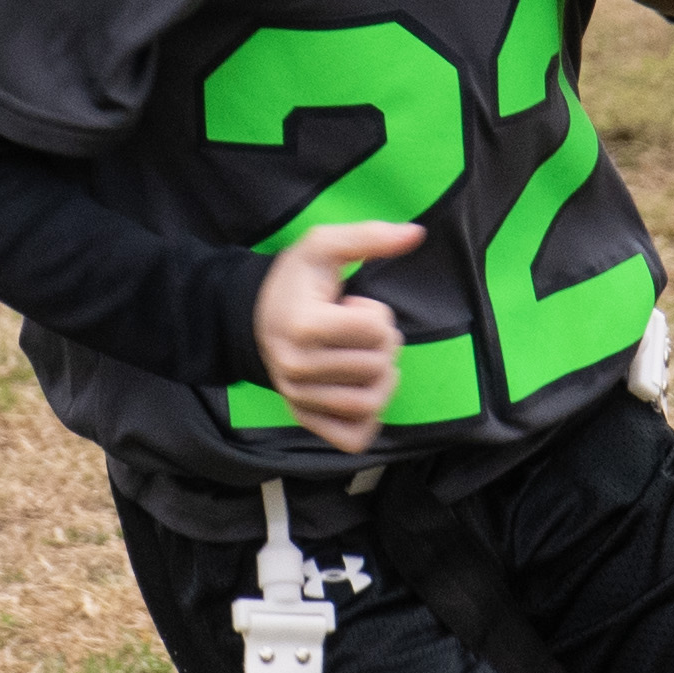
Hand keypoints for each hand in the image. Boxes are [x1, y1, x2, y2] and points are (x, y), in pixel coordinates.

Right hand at [252, 219, 421, 453]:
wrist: (256, 316)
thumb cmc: (296, 281)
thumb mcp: (324, 246)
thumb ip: (369, 236)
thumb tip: (417, 233)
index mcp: (302, 326)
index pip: (376, 330)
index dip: (375, 313)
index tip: (350, 306)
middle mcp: (296, 368)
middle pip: (378, 366)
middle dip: (381, 344)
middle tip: (356, 331)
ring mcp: (299, 398)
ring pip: (371, 403)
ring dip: (381, 379)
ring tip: (361, 358)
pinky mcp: (306, 419)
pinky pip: (354, 438)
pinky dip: (368, 419)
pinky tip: (360, 389)